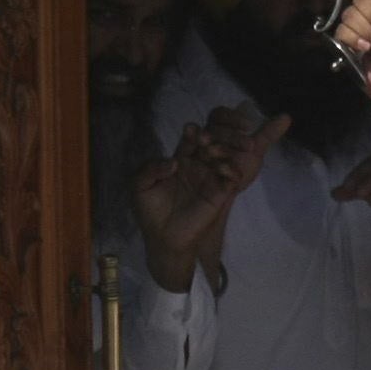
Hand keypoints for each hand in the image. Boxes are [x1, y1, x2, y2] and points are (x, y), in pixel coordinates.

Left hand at [129, 108, 280, 289]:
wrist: (162, 239)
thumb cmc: (150, 211)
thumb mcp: (139, 186)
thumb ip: (150, 169)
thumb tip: (172, 162)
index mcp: (181, 157)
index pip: (192, 138)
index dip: (194, 132)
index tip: (192, 130)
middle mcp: (199, 164)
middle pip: (213, 142)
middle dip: (215, 136)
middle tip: (210, 138)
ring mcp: (211, 178)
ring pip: (224, 157)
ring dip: (224, 150)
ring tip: (215, 152)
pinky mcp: (220, 194)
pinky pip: (230, 179)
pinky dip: (231, 171)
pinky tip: (225, 169)